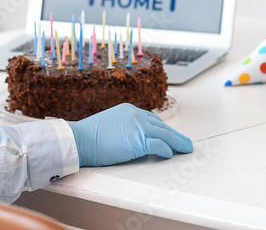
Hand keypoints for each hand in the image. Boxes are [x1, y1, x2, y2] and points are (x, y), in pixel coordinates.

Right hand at [68, 103, 192, 166]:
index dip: (163, 129)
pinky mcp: (138, 140)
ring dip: (178, 142)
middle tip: (186, 142)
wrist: (80, 139)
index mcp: (129, 110)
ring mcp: (138, 127)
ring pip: (165, 134)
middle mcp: (136, 115)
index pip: (152, 119)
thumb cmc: (90, 136)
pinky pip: (159, 145)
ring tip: (186, 148)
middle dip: (176, 135)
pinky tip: (170, 154)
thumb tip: (132, 138)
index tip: (170, 135)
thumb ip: (124, 128)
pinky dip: (166, 150)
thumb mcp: (110, 125)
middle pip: (162, 126)